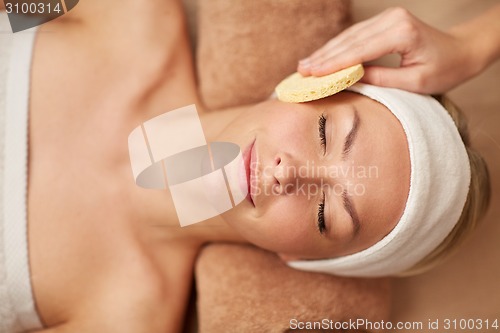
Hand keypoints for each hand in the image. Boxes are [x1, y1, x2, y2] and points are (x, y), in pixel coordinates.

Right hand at [297, 7, 481, 93]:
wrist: (462, 50)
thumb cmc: (444, 69)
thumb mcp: (415, 82)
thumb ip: (381, 79)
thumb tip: (349, 79)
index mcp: (401, 32)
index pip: (358, 51)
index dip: (333, 64)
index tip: (312, 75)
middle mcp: (392, 19)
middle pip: (349, 41)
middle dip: (323, 57)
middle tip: (300, 72)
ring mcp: (387, 18)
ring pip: (349, 37)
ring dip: (326, 52)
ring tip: (305, 66)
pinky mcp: (384, 22)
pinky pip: (355, 36)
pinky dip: (337, 48)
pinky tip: (322, 57)